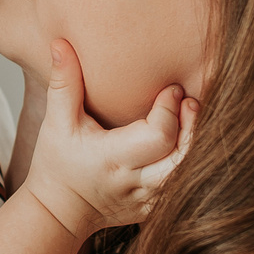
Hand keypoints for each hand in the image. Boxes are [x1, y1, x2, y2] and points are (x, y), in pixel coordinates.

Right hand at [17, 39, 195, 237]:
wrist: (58, 211)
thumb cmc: (56, 163)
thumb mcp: (56, 122)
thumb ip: (64, 82)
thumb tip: (60, 42)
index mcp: (112, 158)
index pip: (158, 136)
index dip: (170, 110)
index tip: (171, 89)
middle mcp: (134, 182)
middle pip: (183, 159)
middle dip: (194, 128)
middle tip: (191, 103)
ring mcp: (147, 200)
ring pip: (189, 177)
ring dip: (197, 147)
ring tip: (194, 121)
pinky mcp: (154, 209)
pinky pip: (185, 189)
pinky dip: (192, 167)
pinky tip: (190, 144)